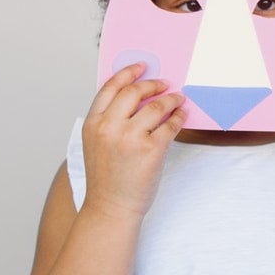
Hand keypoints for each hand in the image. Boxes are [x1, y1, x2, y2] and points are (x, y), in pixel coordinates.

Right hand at [80, 62, 186, 219]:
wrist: (111, 207)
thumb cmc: (106, 178)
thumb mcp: (97, 143)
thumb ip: (109, 120)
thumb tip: (138, 96)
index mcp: (92, 123)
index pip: (110, 87)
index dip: (128, 72)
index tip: (142, 66)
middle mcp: (109, 127)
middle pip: (134, 92)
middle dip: (153, 84)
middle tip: (165, 84)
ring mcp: (130, 138)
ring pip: (156, 106)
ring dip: (171, 99)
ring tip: (178, 99)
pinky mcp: (151, 150)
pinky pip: (170, 125)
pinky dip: (178, 117)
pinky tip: (182, 116)